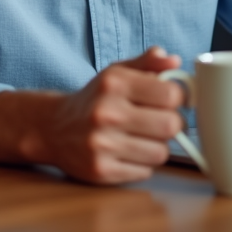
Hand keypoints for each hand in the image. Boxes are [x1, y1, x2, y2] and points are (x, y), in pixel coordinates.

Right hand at [0, 47, 185, 184]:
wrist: (52, 128)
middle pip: (171, 126)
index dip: (178, 99)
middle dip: (173, 124)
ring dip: (158, 146)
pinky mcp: (101, 170)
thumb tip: (174, 59)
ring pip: (161, 152)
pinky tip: (128, 152)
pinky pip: (145, 171)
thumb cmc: (94, 99)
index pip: (171, 94)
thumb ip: (148, 64)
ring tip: (143, 138)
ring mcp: (102, 144)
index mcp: (114, 83)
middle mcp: (106, 112)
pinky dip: (142, 163)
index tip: (172, 101)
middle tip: (162, 121)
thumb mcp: (117, 73)